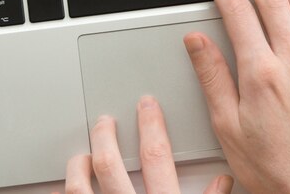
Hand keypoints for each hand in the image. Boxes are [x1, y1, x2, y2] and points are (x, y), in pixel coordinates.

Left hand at [55, 95, 233, 193]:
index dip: (151, 125)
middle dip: (105, 136)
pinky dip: (65, 193)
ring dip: (78, 168)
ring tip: (80, 157)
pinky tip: (66, 188)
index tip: (147, 104)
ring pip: (80, 188)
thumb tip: (224, 180)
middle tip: (104, 121)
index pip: (156, 156)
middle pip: (109, 164)